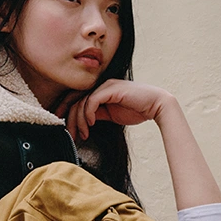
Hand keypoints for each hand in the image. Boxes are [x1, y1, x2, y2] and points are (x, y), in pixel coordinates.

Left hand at [60, 79, 178, 139]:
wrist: (156, 105)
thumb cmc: (137, 110)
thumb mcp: (111, 115)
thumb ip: (98, 114)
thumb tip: (83, 122)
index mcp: (100, 90)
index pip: (76, 98)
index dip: (66, 111)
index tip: (63, 127)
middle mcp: (100, 86)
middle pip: (75, 100)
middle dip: (69, 119)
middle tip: (70, 134)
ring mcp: (105, 86)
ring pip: (82, 102)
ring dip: (79, 120)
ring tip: (83, 134)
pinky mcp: (110, 89)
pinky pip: (92, 101)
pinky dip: (87, 113)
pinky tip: (90, 124)